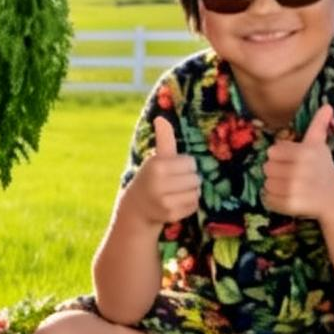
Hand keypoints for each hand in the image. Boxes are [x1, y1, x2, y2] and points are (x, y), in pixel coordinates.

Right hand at [124, 113, 200, 229]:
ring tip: (178, 192)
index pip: (190, 162)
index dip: (185, 165)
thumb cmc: (152, 177)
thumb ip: (164, 138)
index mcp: (156, 166)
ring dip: (191, 192)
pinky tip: (177, 202)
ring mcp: (164, 201)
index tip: (174, 169)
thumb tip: (160, 118)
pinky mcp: (170, 215)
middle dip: (190, 179)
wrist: (138, 207)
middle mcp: (158, 184)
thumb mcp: (157, 158)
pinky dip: (189, 205)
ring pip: (196, 193)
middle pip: (195, 178)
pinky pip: (194, 206)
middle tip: (176, 182)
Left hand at [262, 103, 333, 221]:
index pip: (272, 152)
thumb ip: (319, 125)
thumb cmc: (323, 168)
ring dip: (274, 186)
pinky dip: (273, 200)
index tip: (291, 162)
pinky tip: (286, 197)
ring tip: (288, 187)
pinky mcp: (291, 205)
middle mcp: (299, 170)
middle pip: (267, 168)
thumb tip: (328, 106)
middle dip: (276, 172)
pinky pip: (268, 200)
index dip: (279, 157)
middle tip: (290, 176)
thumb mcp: (320, 145)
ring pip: (266, 184)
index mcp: (304, 153)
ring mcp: (295, 189)